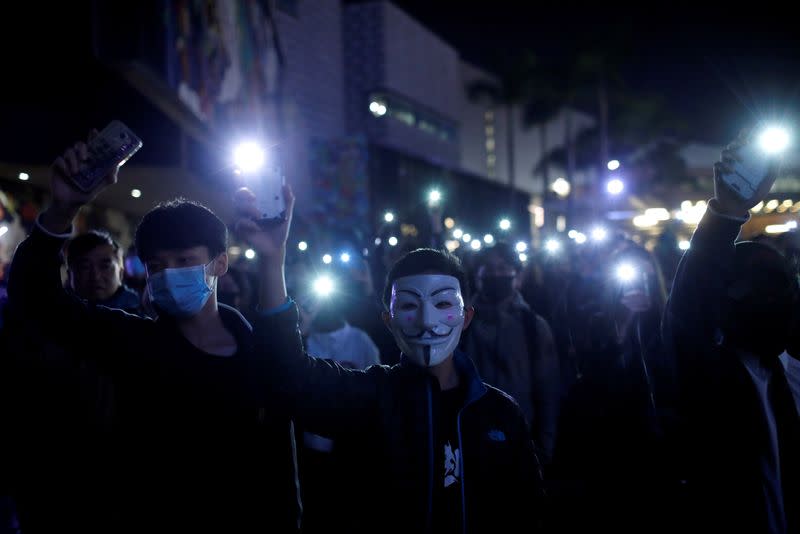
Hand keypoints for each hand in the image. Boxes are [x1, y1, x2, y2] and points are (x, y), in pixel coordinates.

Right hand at [43, 130, 118, 230]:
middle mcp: (78, 159)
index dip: (93, 137)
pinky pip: (59, 160)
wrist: (70, 204)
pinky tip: (68, 174)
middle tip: (85, 158)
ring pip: (69, 151)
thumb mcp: (99, 187)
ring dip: (73, 160)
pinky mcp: (57, 167)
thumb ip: (108, 178)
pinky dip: (64, 166)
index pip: (92, 146)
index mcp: (89, 162)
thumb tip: (116, 168)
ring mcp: (67, 162)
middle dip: (82, 148)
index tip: (95, 132)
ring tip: (76, 172)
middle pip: (79, 145)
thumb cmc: (85, 194)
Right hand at [234, 185, 294, 309]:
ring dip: (248, 209)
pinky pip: (240, 222)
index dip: (240, 179)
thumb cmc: (279, 230)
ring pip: (237, 207)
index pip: (248, 188)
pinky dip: (249, 224)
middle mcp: (249, 208)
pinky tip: (257, 228)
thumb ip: (288, 200)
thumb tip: (287, 185)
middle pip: (238, 195)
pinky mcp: (241, 229)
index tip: (239, 172)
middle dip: (243, 192)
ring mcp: (243, 218)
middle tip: (254, 197)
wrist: (276, 247)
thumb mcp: (286, 214)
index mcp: (258, 203)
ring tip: (259, 216)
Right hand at [713, 129, 780, 216]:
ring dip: (733, 153)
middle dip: (739, 141)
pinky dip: (724, 165)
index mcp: (747, 160)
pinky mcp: (718, 175)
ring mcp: (726, 167)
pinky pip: (717, 164)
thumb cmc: (752, 195)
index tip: (751, 130)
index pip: (746, 143)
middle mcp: (736, 161)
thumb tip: (778, 153)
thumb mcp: (766, 183)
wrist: (736, 209)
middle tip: (746, 143)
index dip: (748, 134)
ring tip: (740, 161)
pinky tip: (731, 171)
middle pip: (734, 144)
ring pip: (725, 152)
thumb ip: (773, 169)